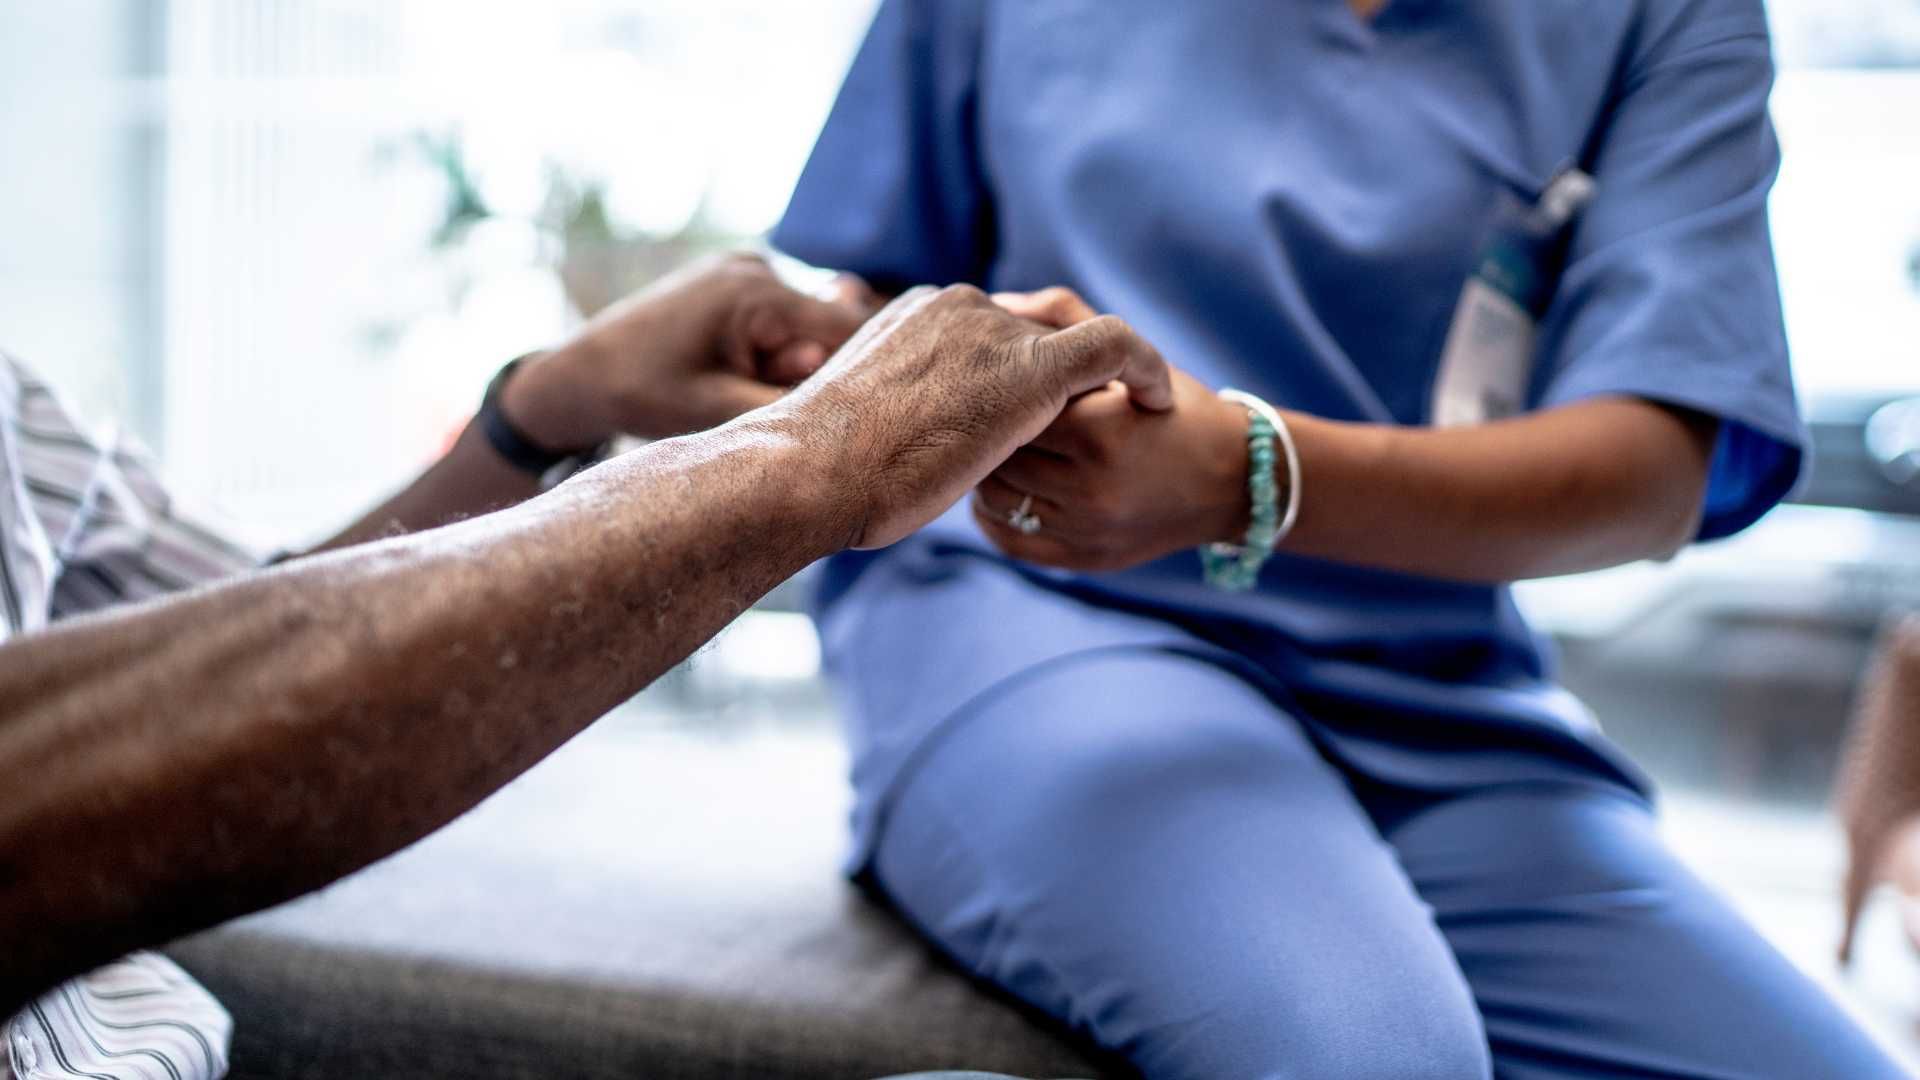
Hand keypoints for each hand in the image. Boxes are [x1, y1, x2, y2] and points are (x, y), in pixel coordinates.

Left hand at [502, 253, 868, 446]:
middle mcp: (758, 267)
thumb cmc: (646, 395)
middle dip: (814, 367)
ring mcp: (746, 266)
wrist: (583, 372)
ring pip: (808, 321)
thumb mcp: (722, 411)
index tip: (871, 406)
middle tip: (765, 393)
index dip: (865, 368)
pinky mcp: (737, 276)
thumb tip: (859, 395)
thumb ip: (793, 398)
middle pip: (830, 325)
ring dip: (793, 358)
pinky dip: (775, 345)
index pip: (850, 326)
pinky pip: (783, 313)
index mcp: (758, 294)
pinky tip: (737, 366)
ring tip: (743, 380)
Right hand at [759, 284, 1174, 549]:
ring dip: (1101, 382)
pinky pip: (1115, 346)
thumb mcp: (859, 420)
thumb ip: (896, 408)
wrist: (812, 470)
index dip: (1015, 370)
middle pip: (1033, 332)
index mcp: (921, 312)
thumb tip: (893, 437)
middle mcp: (961, 307)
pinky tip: (1159, 402)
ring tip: (1131, 417)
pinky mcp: (1031, 368)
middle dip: (1059, 375)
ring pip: (1072, 343)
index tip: (1030, 415)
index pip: (990, 331)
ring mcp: (995, 333)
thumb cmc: (821, 467)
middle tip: (1096, 421)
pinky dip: (1144, 367)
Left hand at [969, 288, 1253, 572]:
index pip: (1012, 405)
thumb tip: (999, 302)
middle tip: (985, 413)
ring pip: (995, 499)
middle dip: (988, 431)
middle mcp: (1092, 488)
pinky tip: (1006, 489)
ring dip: (987, 472)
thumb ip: (1066, 320)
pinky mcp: (1083, 560)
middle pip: (998, 455)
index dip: (1000, 389)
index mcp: (1101, 431)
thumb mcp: (1133, 357)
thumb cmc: (1178, 409)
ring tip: (995, 449)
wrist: (1233, 480)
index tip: (997, 379)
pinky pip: (1009, 539)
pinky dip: (993, 514)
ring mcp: (1086, 531)